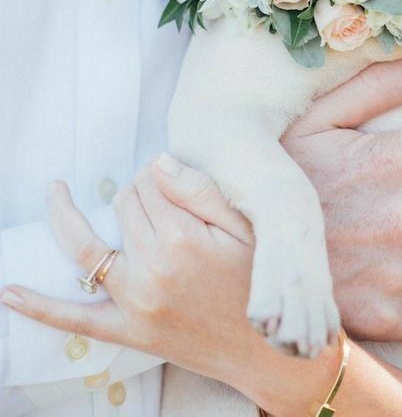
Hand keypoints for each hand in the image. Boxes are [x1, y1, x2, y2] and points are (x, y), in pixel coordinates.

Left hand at [0, 160, 338, 409]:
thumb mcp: (247, 228)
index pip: (150, 183)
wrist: (267, 348)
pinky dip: (39, 306)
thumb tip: (157, 161)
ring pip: (88, 246)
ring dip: (66, 217)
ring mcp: (136, 301)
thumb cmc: (262, 280)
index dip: (159, 175)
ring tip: (55, 193)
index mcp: (183, 237)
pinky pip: (76, 319)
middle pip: (122, 205)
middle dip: (135, 192)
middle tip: (159, 200)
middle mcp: (152, 268)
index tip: (174, 182)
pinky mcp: (129, 330)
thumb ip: (201, 191)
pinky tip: (10, 292)